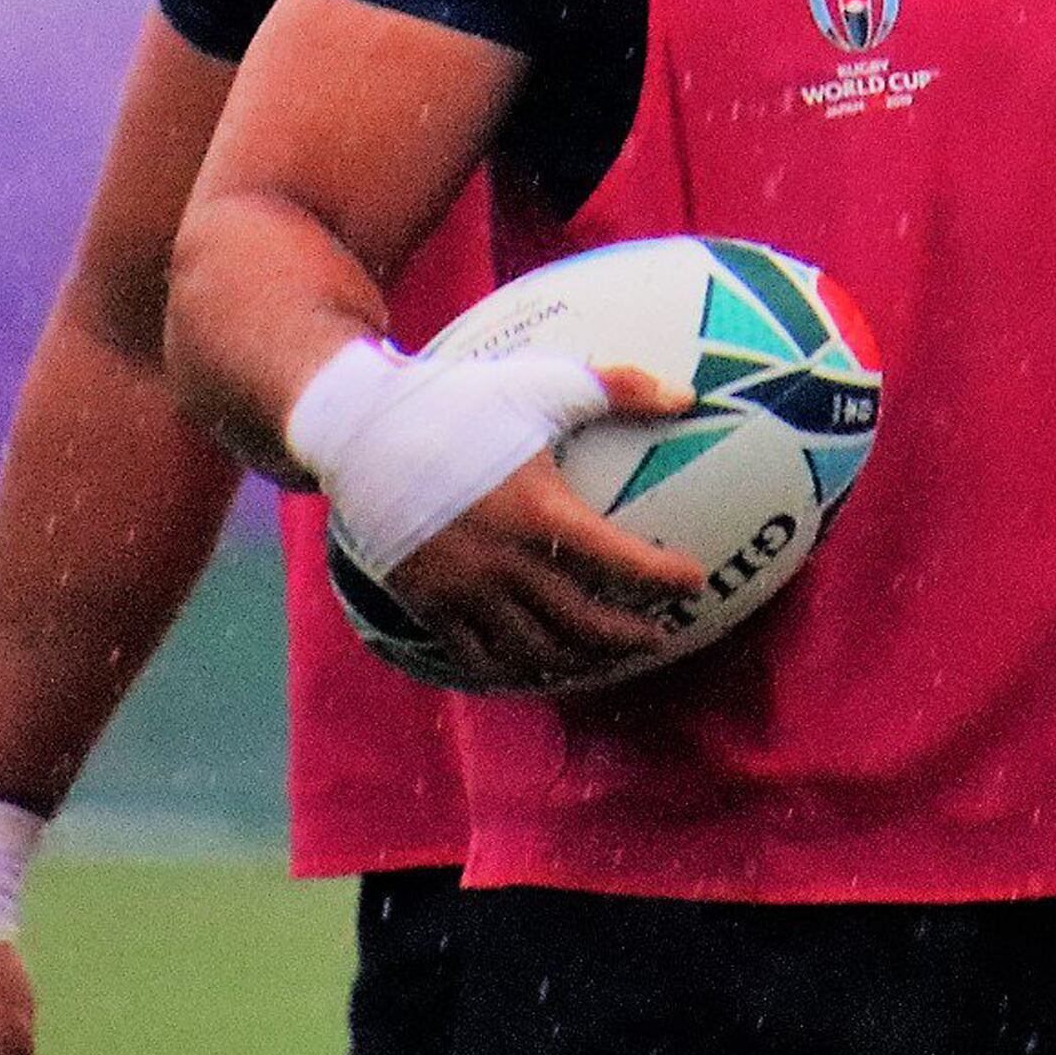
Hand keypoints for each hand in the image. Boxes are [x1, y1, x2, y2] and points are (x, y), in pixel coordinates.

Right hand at [372, 367, 706, 691]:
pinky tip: (536, 665)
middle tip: (660, 636)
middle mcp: (508, 564)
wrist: (361, 432)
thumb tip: (689, 395)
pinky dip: (516, 670)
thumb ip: (619, 388)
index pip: (624, 563)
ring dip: (580, 661)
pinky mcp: (430, 605)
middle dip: (630, 637)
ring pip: (536, 650)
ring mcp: (466, 592)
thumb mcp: (540, 384)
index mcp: (541, 514)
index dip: (667, 578)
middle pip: (585, 623)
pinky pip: (480, 657)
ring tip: (606, 657)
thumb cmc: (457, 402)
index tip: (695, 581)